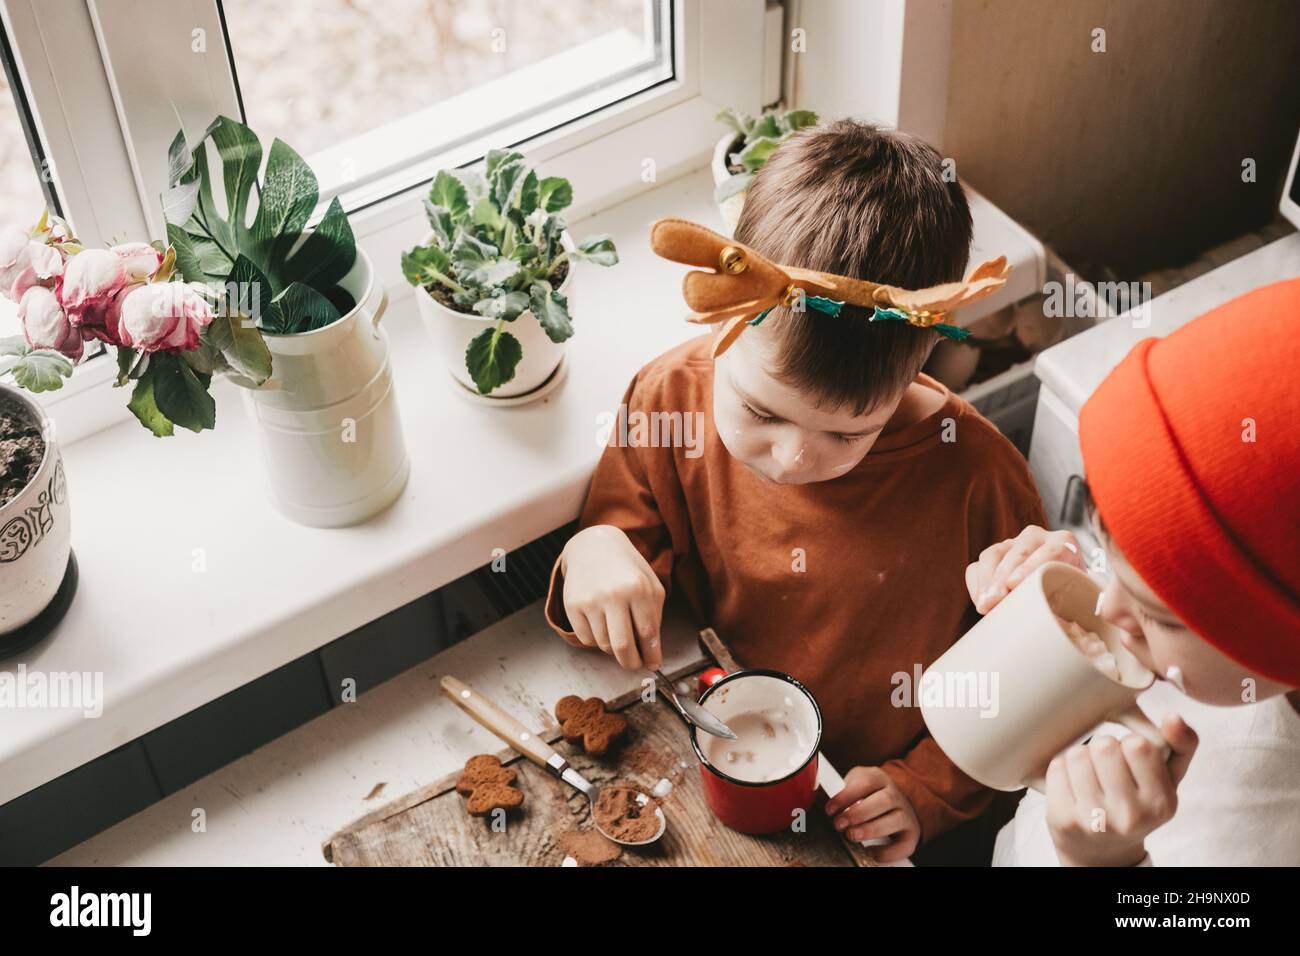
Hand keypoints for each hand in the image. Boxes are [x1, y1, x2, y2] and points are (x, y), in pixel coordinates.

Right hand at [560, 525, 664, 669]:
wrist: (594, 547)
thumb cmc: (627, 570)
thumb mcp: (650, 586)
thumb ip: (654, 619)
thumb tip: (652, 655)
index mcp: (638, 588)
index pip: (647, 633)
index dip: (652, 655)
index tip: (653, 665)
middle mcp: (613, 595)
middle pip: (623, 646)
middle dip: (631, 663)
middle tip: (635, 665)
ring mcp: (590, 600)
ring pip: (604, 645)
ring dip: (614, 648)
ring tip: (618, 632)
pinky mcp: (572, 606)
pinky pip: (586, 639)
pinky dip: (596, 639)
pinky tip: (601, 623)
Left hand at [823, 766, 919, 862]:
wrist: (896, 801)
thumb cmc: (870, 793)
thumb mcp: (856, 782)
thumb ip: (844, 791)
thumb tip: (829, 809)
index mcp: (880, 779)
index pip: (865, 783)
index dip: (846, 797)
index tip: (829, 810)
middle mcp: (896, 795)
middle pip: (884, 800)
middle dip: (859, 813)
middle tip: (839, 824)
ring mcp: (906, 815)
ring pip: (896, 820)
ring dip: (872, 829)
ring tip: (851, 835)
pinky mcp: (910, 835)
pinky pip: (904, 845)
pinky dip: (888, 851)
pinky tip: (870, 852)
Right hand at [965, 525, 1084, 613]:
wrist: (1062, 593)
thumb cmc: (1077, 596)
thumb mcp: (1089, 595)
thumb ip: (1096, 599)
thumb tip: (1102, 611)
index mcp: (1066, 543)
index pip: (1051, 549)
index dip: (1032, 566)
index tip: (1015, 585)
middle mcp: (1037, 537)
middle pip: (1017, 550)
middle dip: (1003, 576)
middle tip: (995, 601)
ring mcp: (1012, 544)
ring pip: (993, 554)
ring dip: (987, 581)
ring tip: (985, 604)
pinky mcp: (994, 556)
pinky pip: (978, 565)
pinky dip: (976, 583)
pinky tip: (980, 601)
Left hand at [1046, 714, 1197, 865]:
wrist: (1103, 852)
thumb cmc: (1137, 804)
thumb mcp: (1168, 779)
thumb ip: (1182, 745)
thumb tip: (1173, 717)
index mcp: (1161, 803)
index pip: (1138, 744)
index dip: (1130, 745)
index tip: (1131, 762)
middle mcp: (1130, 816)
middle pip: (1104, 745)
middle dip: (1103, 748)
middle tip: (1107, 767)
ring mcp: (1094, 820)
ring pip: (1077, 754)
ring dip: (1081, 758)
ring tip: (1090, 775)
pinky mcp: (1063, 819)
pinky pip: (1056, 768)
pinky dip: (1062, 769)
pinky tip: (1072, 785)